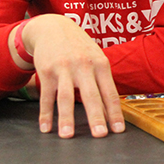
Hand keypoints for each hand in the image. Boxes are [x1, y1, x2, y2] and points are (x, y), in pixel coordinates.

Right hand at [15, 14, 124, 138]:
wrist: (53, 27)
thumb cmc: (80, 47)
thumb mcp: (96, 58)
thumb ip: (102, 81)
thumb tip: (111, 110)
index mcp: (100, 64)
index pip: (110, 93)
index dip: (115, 112)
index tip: (118, 130)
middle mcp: (83, 66)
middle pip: (91, 95)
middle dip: (96, 117)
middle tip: (100, 135)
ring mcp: (64, 69)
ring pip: (65, 97)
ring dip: (66, 118)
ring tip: (67, 136)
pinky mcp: (46, 72)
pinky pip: (46, 96)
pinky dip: (45, 113)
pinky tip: (46, 127)